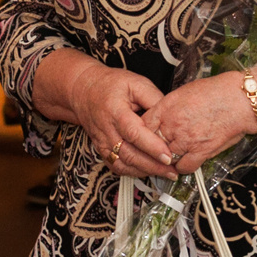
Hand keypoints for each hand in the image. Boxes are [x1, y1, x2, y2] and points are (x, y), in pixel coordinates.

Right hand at [60, 63, 175, 176]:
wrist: (84, 91)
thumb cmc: (111, 85)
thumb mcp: (136, 83)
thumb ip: (154, 98)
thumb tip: (171, 117)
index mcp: (116, 111)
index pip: (134, 133)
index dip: (151, 146)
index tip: (168, 155)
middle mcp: (107, 130)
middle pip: (129, 154)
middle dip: (152, 165)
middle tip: (172, 170)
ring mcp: (102, 142)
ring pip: (123, 164)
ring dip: (144, 171)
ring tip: (164, 172)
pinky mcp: (101, 149)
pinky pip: (116, 166)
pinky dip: (132, 172)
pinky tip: (147, 171)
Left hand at [141, 73, 256, 178]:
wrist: (239, 100)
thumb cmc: (216, 92)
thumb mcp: (184, 92)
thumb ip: (168, 107)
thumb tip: (161, 116)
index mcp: (166, 108)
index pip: (143, 125)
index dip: (142, 133)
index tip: (144, 136)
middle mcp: (172, 125)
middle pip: (151, 144)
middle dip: (152, 148)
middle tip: (155, 151)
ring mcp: (185, 140)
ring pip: (165, 158)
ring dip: (167, 159)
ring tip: (169, 158)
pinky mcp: (200, 152)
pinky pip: (184, 167)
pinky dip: (183, 167)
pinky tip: (185, 162)